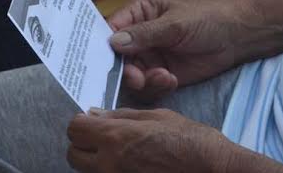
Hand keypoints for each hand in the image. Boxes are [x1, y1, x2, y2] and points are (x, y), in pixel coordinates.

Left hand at [66, 109, 233, 172]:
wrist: (209, 168)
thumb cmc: (188, 139)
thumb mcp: (157, 116)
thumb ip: (123, 115)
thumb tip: (96, 114)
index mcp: (117, 137)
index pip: (75, 128)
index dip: (82, 121)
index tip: (93, 119)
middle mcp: (109, 163)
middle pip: (73, 153)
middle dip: (83, 142)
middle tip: (101, 135)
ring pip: (85, 169)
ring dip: (93, 157)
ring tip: (116, 149)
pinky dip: (108, 168)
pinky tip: (128, 162)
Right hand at [107, 0, 259, 100]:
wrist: (236, 36)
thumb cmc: (207, 18)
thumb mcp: (176, 23)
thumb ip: (145, 34)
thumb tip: (114, 42)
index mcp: (139, 14)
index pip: (111, 29)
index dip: (100, 45)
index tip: (96, 61)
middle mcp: (140, 37)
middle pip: (116, 58)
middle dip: (125, 71)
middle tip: (137, 78)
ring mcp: (150, 57)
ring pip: (131, 76)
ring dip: (143, 81)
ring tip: (163, 77)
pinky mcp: (161, 74)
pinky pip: (148, 87)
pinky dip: (156, 87)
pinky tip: (172, 80)